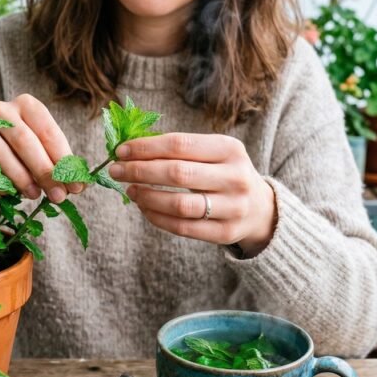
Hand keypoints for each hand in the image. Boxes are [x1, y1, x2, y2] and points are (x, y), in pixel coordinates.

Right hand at [0, 94, 83, 202]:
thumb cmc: (25, 147)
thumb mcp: (45, 148)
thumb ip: (60, 163)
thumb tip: (80, 184)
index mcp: (27, 105)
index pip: (48, 132)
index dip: (64, 161)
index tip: (76, 186)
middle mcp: (1, 110)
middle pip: (24, 140)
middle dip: (44, 171)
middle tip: (58, 195)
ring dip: (20, 177)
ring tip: (35, 195)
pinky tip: (9, 194)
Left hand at [108, 133, 276, 255]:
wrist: (260, 208)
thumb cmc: (224, 174)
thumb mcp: (213, 153)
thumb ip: (179, 149)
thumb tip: (131, 149)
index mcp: (230, 149)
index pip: (179, 144)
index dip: (146, 148)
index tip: (121, 151)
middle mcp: (235, 177)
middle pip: (177, 173)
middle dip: (140, 171)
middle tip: (116, 170)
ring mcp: (233, 207)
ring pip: (179, 204)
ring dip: (147, 196)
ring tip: (130, 190)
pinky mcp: (225, 232)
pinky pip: (182, 227)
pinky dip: (157, 217)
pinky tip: (144, 207)